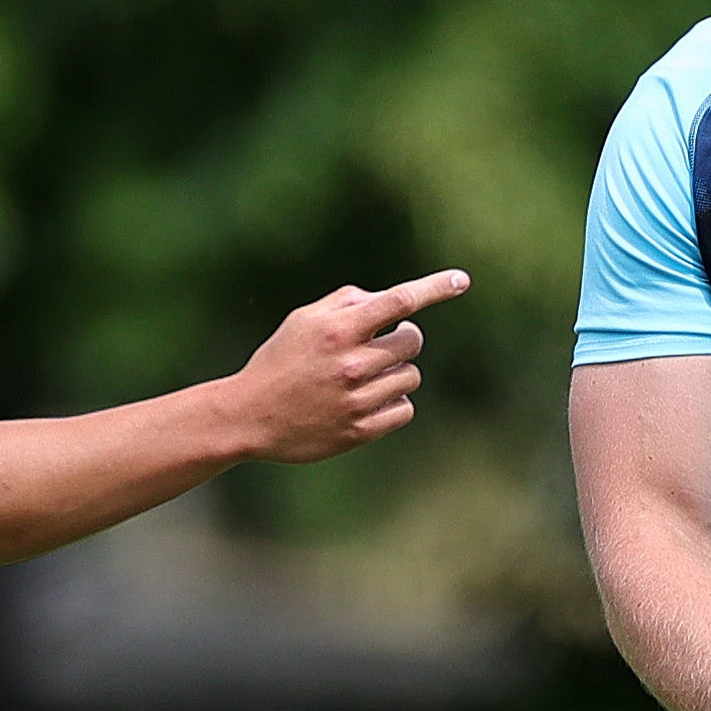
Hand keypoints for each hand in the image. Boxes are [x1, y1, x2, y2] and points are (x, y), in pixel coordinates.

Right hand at [227, 271, 470, 462]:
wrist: (249, 416)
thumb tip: (388, 301)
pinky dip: (394, 402)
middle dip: (404, 338)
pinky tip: (369, 401)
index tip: (461, 280)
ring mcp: (357, 400)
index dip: (434, 288)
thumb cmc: (280, 361)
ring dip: (396, 372)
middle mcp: (351, 364)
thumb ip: (347, 303)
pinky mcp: (360, 430)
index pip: (398, 301)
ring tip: (365, 377)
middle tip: (383, 344)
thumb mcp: (304, 320)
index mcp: (338, 330)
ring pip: (410, 376)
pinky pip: (404, 409)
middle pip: (413, 341)